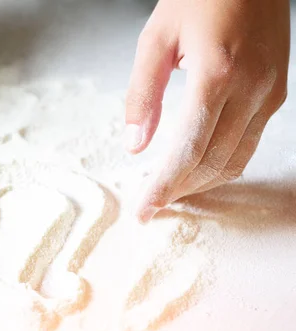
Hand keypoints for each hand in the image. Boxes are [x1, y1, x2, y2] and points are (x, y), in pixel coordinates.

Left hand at [125, 0, 289, 222]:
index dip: (163, 186)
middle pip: (212, 163)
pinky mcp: (276, 92)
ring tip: (170, 192)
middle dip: (178, 191)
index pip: (187, 151)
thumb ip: (142, 94)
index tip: (144, 210)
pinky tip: (197, 169)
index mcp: (216, 74)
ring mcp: (269, 93)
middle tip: (152, 205)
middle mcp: (250, 89)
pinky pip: (249, 144)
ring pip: (235, 161)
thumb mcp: (155, 39)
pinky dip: (222, 165)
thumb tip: (135, 146)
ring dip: (200, 184)